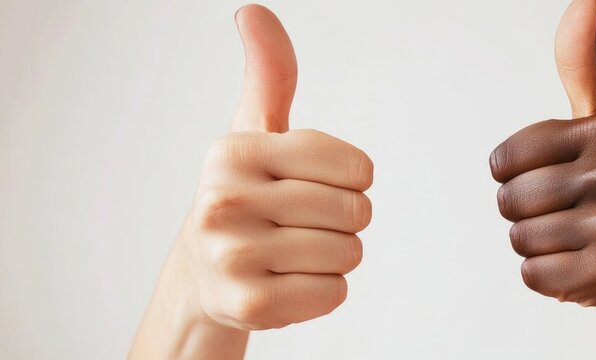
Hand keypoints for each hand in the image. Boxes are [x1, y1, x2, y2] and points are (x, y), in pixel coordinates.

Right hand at [130, 5, 372, 357]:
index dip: (354, 180)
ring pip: (349, 253)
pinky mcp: (250, 306)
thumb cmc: (244, 196)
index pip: (357, 167)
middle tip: (304, 223)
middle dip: (346, 220)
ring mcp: (233, 257)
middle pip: (356, 211)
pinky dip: (325, 289)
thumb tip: (254, 12)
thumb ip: (270, 75)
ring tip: (294, 252)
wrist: (204, 276)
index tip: (318, 183)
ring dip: (336, 255)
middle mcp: (224, 201)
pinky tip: (289, 281)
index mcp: (234, 152)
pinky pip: (335, 292)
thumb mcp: (255, 132)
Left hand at [489, 0, 595, 357]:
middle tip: (573, 214)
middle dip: (528, 214)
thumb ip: (582, 62)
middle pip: (507, 202)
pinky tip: (585, 266)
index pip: (500, 162)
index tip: (560, 175)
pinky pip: (532, 275)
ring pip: (518, 239)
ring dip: (539, 245)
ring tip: (580, 239)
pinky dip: (549, 278)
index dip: (518, 175)